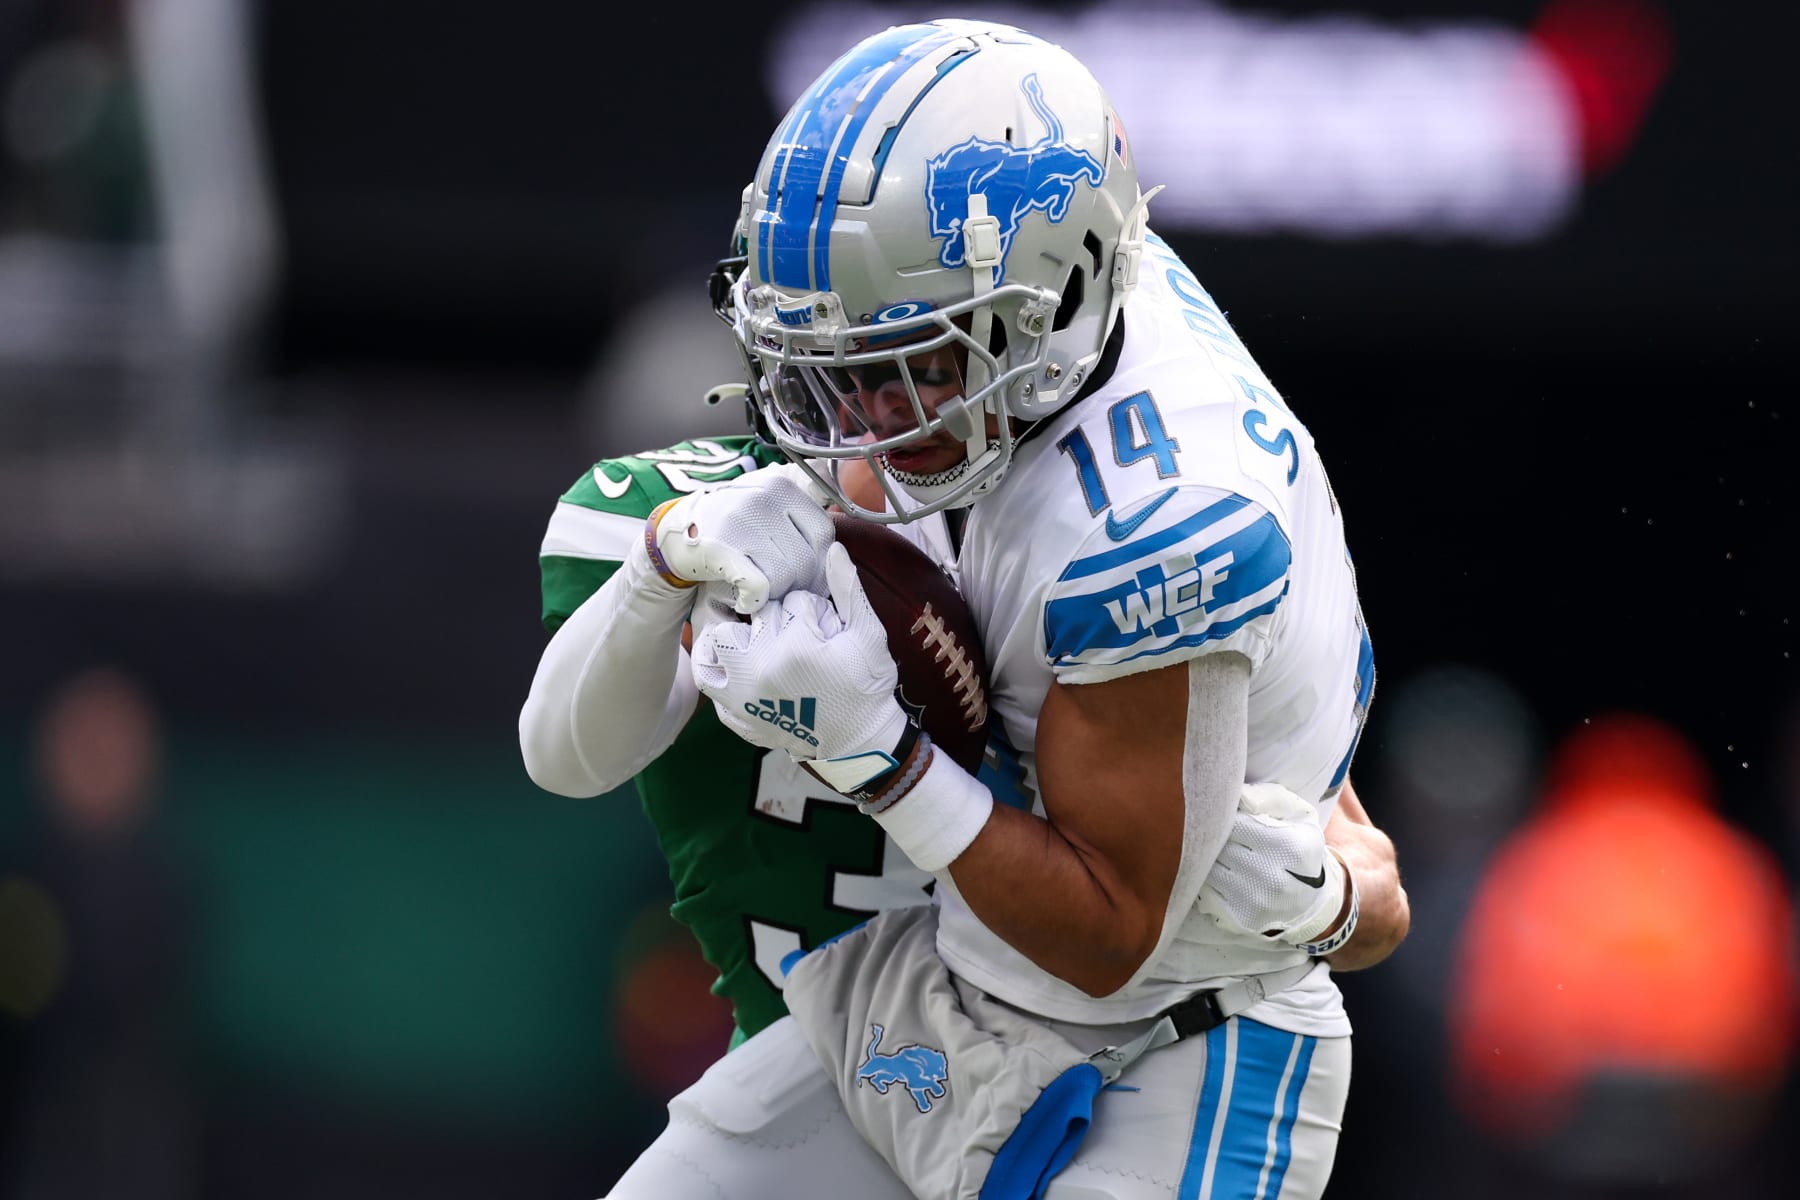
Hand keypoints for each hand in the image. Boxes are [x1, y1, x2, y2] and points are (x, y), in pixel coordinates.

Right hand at [647, 470, 833, 613]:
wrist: (675, 534)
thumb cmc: (730, 524)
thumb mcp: (765, 499)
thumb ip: (801, 502)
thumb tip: (833, 490)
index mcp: (779, 486)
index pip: (823, 533)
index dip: (818, 559)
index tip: (803, 571)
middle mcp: (761, 499)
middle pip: (806, 558)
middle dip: (797, 582)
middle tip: (780, 587)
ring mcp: (740, 523)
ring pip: (786, 576)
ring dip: (776, 593)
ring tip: (762, 591)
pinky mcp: (721, 550)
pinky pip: (759, 586)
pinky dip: (755, 601)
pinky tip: (747, 601)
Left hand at [691, 542, 909, 770]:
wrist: (858, 743)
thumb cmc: (866, 688)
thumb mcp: (868, 636)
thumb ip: (849, 591)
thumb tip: (833, 548)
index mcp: (794, 648)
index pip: (793, 601)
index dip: (813, 609)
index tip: (825, 627)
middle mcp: (759, 670)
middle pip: (757, 616)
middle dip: (778, 619)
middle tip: (799, 638)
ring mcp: (742, 696)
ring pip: (721, 641)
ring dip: (739, 638)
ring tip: (762, 645)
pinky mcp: (736, 716)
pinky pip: (710, 680)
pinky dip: (721, 669)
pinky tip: (742, 667)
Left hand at [1197, 783, 1348, 949]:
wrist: (1312, 900)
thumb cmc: (1300, 848)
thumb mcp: (1299, 816)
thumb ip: (1270, 797)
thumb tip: (1238, 794)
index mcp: (1288, 846)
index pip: (1235, 823)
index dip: (1226, 815)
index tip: (1228, 814)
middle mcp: (1271, 877)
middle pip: (1219, 846)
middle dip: (1215, 836)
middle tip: (1218, 832)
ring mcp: (1255, 902)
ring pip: (1209, 868)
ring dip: (1210, 858)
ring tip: (1220, 852)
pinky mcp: (1241, 919)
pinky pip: (1207, 892)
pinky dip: (1208, 881)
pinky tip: (1221, 874)